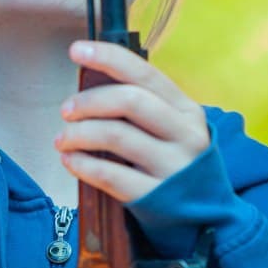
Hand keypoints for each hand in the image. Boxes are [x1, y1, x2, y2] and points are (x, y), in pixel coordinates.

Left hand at [55, 40, 210, 202]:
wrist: (206, 216)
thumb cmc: (176, 161)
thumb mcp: (173, 127)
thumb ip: (142, 104)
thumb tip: (91, 79)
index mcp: (186, 109)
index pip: (145, 74)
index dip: (108, 57)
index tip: (76, 50)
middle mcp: (184, 134)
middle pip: (130, 101)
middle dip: (90, 101)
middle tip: (66, 110)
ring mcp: (172, 167)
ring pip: (116, 136)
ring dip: (78, 134)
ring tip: (62, 139)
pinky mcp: (156, 197)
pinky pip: (111, 175)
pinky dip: (83, 165)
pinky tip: (70, 161)